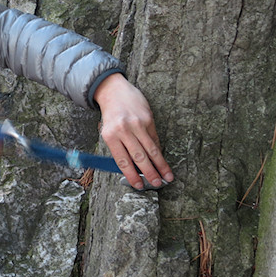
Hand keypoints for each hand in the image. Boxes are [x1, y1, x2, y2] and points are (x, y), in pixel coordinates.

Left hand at [94, 73, 173, 188]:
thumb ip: (120, 148)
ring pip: (151, 149)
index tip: (140, 185)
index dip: (132, 175)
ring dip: (160, 165)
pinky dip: (158, 151)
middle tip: (157, 184)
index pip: (123, 161)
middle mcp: (124, 130)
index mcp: (110, 135)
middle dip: (149, 173)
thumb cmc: (111, 116)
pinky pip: (154, 139)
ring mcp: (137, 124)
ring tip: (167, 176)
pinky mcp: (148, 119)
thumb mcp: (108, 132)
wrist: (114, 91)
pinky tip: (163, 161)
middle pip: (139, 156)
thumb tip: (134, 168)